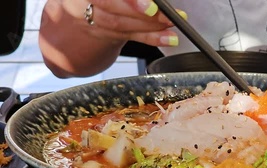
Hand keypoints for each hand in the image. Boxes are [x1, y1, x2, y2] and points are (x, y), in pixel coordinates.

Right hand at [61, 0, 185, 46]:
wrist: (67, 28)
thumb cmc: (93, 0)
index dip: (129, 1)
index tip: (150, 4)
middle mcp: (77, 1)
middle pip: (111, 6)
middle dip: (141, 12)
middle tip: (165, 15)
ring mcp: (85, 19)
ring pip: (120, 24)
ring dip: (151, 26)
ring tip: (170, 25)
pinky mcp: (99, 36)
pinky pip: (127, 37)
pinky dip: (150, 37)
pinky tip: (167, 38)